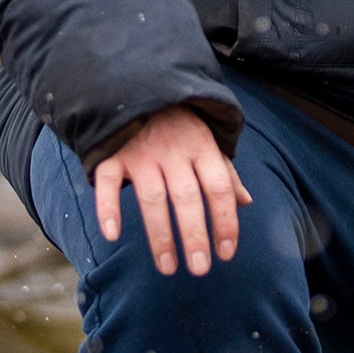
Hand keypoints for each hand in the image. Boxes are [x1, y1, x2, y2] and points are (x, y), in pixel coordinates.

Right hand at [92, 105, 250, 276]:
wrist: (137, 83)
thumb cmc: (179, 122)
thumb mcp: (207, 140)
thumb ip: (225, 172)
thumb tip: (246, 202)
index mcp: (202, 147)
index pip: (219, 189)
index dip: (225, 222)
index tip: (226, 254)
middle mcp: (173, 151)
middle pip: (187, 198)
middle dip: (194, 236)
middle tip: (200, 269)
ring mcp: (141, 152)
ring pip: (152, 198)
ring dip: (160, 235)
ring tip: (167, 267)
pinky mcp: (112, 154)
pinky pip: (107, 183)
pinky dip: (107, 208)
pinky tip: (112, 235)